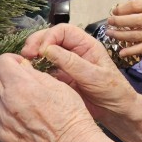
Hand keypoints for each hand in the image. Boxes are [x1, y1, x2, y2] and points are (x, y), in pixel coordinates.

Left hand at [0, 53, 111, 141]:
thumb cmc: (71, 116)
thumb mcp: (58, 86)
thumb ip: (35, 74)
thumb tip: (22, 67)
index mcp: (21, 86)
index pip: (2, 62)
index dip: (12, 60)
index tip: (20, 65)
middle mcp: (7, 102)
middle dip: (4, 74)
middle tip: (18, 79)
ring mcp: (2, 120)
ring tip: (16, 97)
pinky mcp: (2, 136)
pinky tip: (11, 113)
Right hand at [21, 24, 141, 141]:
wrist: (116, 111)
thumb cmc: (112, 91)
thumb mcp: (94, 75)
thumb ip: (71, 62)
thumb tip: (48, 49)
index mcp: (86, 44)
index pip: (63, 30)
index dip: (49, 36)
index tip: (41, 50)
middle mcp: (74, 51)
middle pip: (50, 38)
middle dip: (37, 43)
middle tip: (26, 54)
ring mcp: (66, 64)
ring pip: (45, 53)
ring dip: (33, 56)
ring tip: (25, 64)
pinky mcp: (61, 78)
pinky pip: (45, 69)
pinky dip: (36, 70)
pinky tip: (31, 75)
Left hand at [106, 0, 141, 56]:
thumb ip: (141, 5)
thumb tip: (119, 11)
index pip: (135, 4)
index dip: (122, 8)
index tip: (114, 11)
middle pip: (134, 20)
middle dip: (119, 22)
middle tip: (109, 22)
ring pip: (136, 35)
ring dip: (120, 36)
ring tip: (110, 34)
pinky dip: (131, 51)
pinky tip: (121, 52)